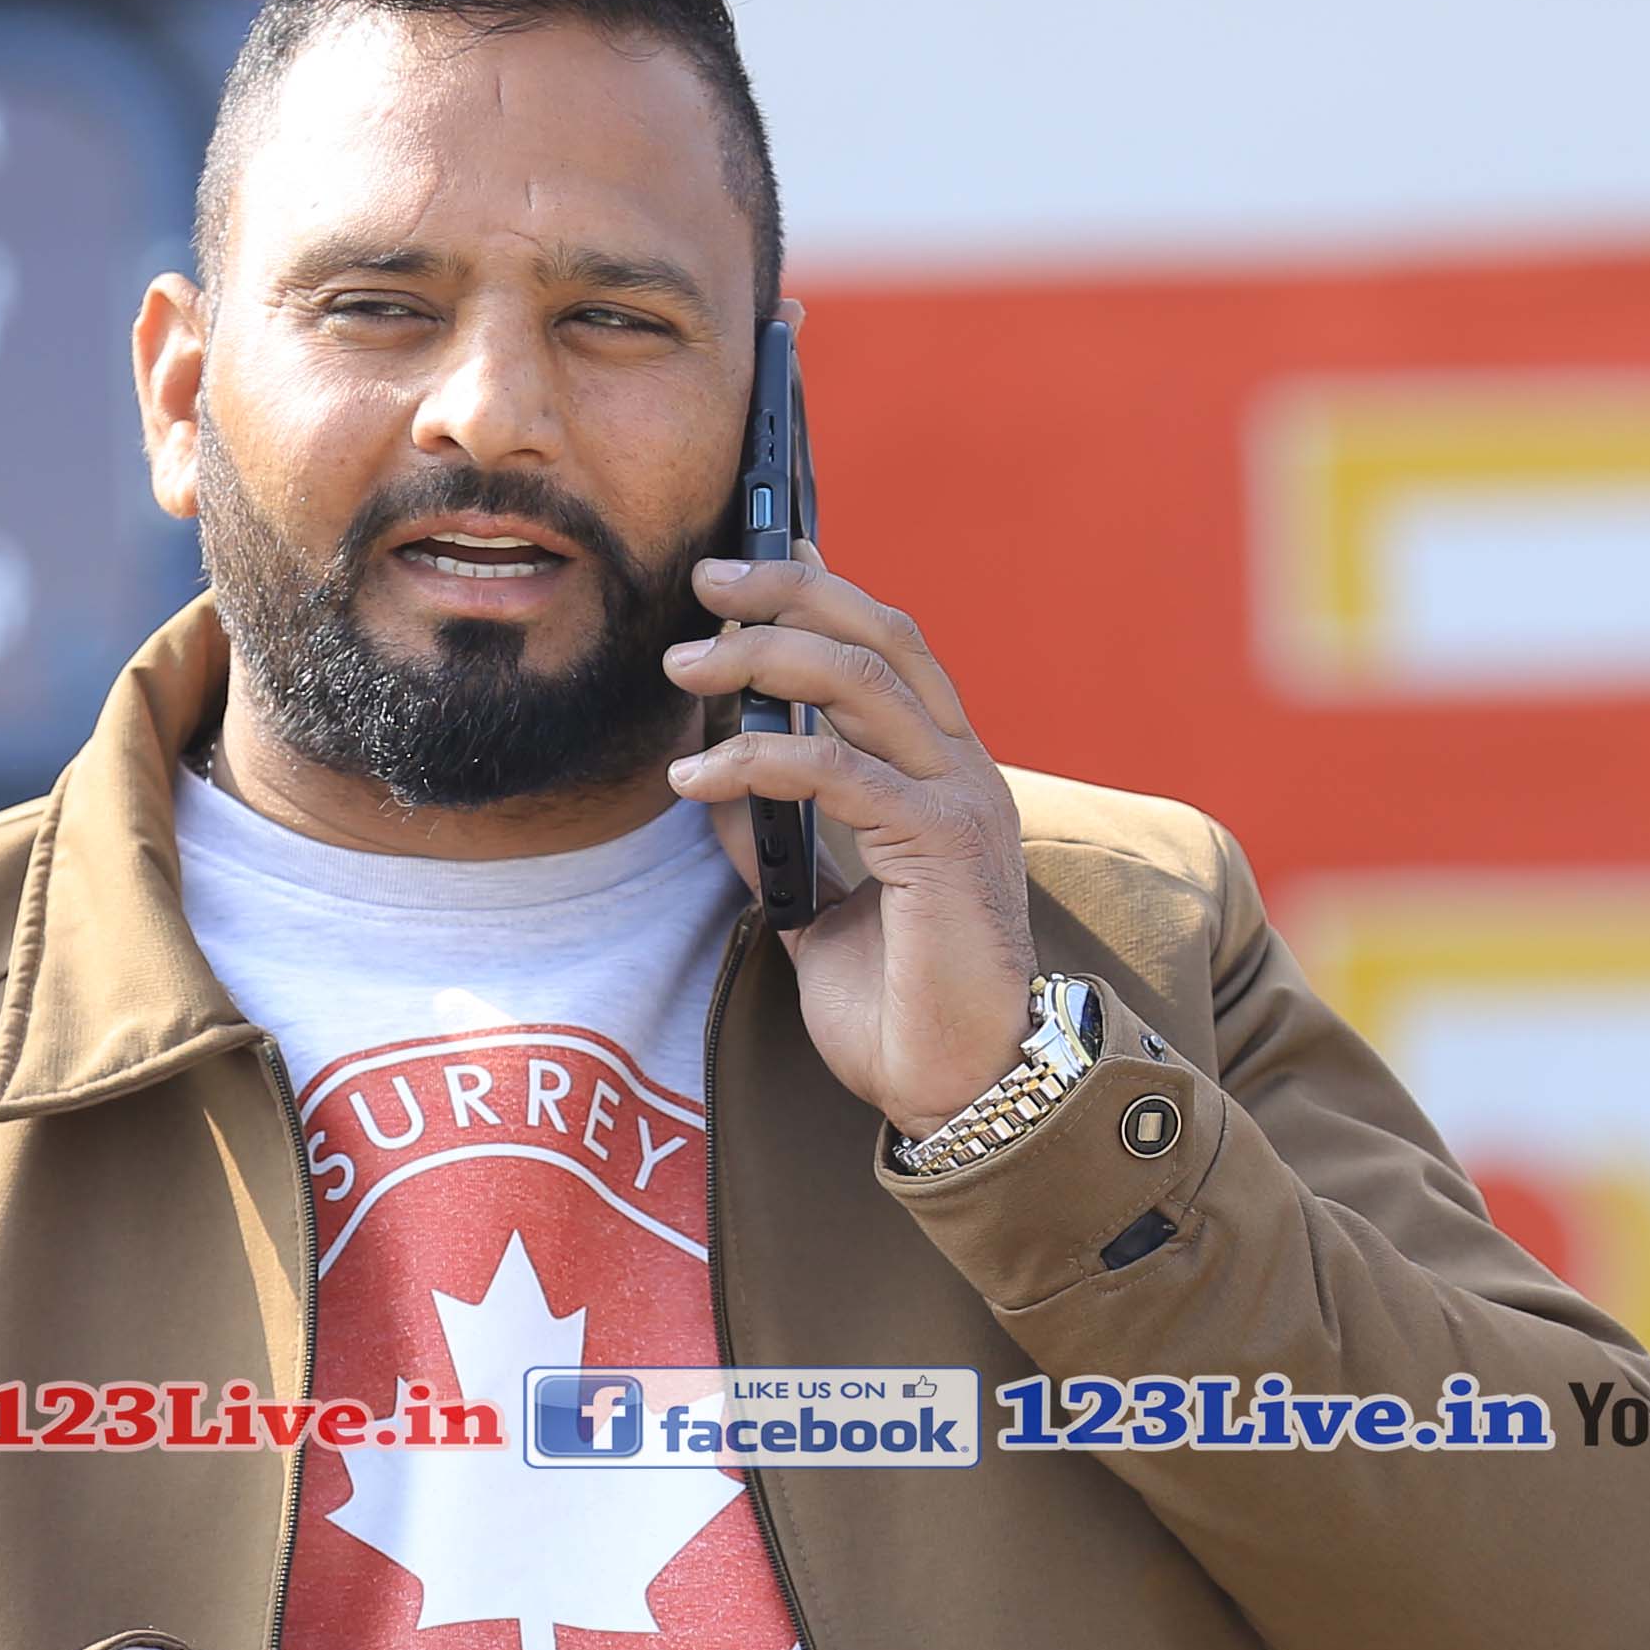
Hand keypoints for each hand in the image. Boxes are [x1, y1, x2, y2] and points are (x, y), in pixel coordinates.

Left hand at [665, 550, 1041, 1133]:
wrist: (960, 1089)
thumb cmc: (901, 1009)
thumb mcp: (816, 907)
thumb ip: (779, 838)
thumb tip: (711, 786)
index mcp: (948, 774)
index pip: (893, 647)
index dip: (825, 590)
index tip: (753, 560)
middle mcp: (966, 769)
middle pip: (882, 632)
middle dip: (787, 592)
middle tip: (704, 585)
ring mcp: (962, 799)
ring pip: (861, 677)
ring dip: (761, 657)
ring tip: (683, 669)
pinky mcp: (942, 841)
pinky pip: (836, 768)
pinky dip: (755, 759)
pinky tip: (696, 780)